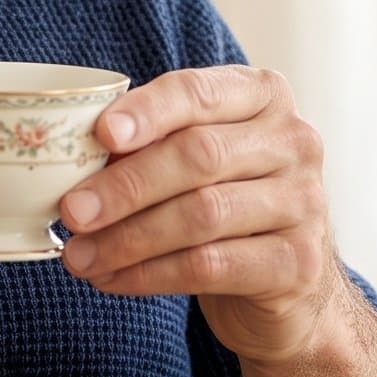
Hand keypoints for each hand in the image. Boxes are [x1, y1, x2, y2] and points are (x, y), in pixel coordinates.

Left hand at [55, 66, 340, 368]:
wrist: (289, 285)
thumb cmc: (224, 203)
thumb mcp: (193, 161)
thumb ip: (149, 144)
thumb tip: (74, 155)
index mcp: (263, 96)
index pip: (199, 92)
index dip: (147, 111)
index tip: (100, 134)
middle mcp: (294, 141)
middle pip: (199, 155)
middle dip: (125, 186)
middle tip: (71, 211)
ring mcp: (304, 202)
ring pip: (202, 214)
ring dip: (128, 239)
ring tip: (79, 256)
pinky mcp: (298, 263)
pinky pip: (210, 266)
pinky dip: (149, 275)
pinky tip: (111, 280)